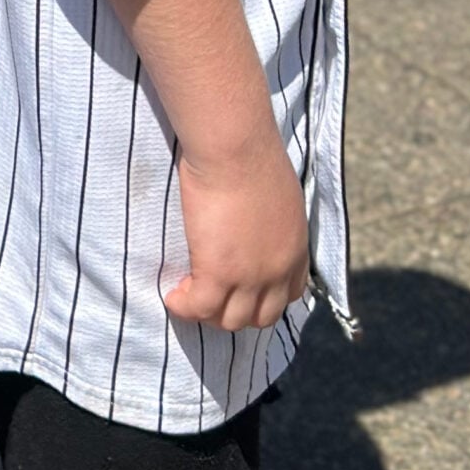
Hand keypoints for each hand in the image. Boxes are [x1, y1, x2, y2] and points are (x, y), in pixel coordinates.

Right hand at [168, 130, 309, 330]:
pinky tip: (173, 296)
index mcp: (295, 250)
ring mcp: (249, 278)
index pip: (289, 295)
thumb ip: (275, 219)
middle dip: (237, 312)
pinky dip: (184, 307)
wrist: (236, 149)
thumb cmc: (252, 155)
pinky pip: (198, 307)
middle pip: (260, 317)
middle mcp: (277, 272)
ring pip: (230, 320)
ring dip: (209, 313)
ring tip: (190, 295)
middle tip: (214, 294)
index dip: (265, 297)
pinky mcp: (217, 272)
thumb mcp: (281, 195)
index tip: (245, 288)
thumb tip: (256, 219)